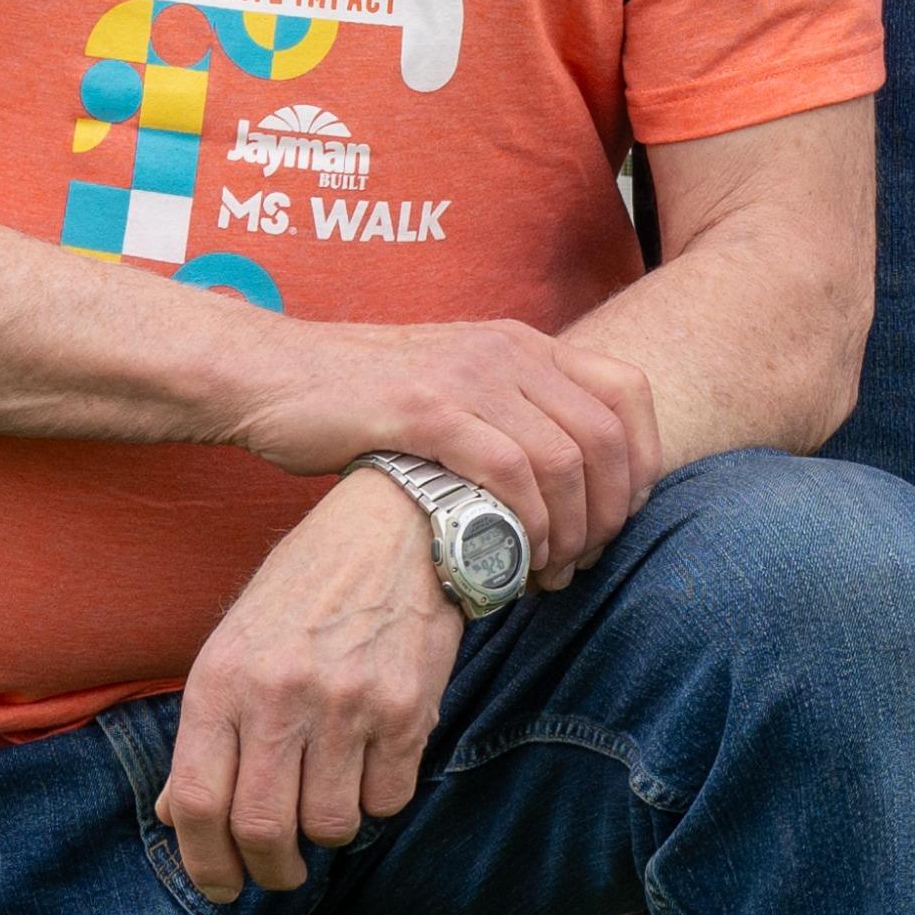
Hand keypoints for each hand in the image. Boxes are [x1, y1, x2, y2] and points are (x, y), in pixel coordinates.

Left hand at [156, 473, 465, 900]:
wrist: (397, 526)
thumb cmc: (305, 589)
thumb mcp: (235, 644)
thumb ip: (207, 733)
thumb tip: (179, 816)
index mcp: (223, 679)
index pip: (198, 802)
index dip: (205, 864)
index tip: (221, 884)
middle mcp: (280, 694)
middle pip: (264, 830)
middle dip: (270, 871)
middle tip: (280, 871)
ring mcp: (347, 703)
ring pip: (332, 825)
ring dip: (329, 831)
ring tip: (329, 799)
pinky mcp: (407, 708)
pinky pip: (388, 800)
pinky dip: (378, 800)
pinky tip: (371, 764)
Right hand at [243, 311, 657, 576]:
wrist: (271, 375)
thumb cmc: (360, 398)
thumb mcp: (453, 387)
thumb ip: (509, 414)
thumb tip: (563, 481)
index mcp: (523, 343)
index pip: (628, 392)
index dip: (643, 462)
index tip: (624, 517)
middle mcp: (508, 351)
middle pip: (607, 436)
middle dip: (610, 512)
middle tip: (585, 560)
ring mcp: (469, 377)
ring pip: (564, 460)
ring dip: (570, 530)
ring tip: (549, 570)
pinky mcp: (427, 411)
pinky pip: (507, 473)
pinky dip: (525, 524)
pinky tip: (515, 556)